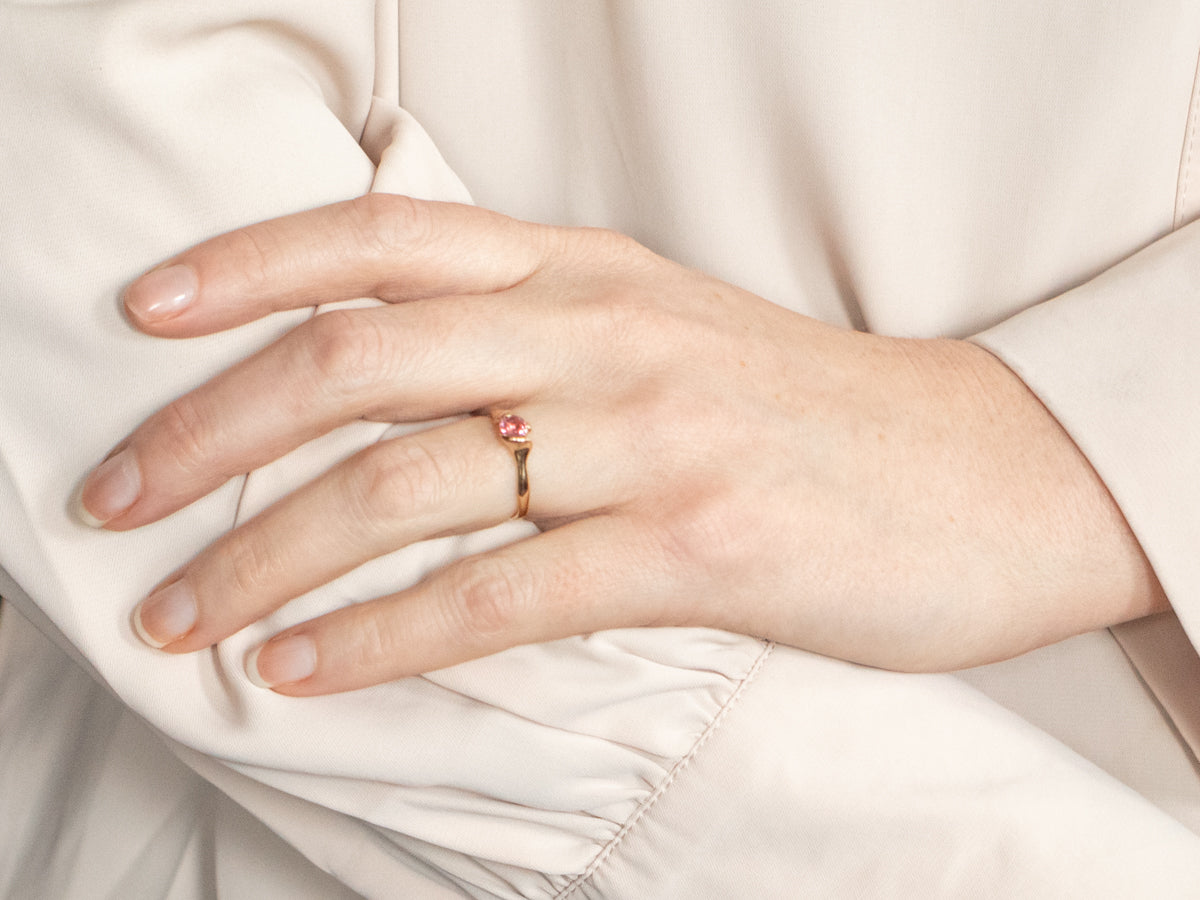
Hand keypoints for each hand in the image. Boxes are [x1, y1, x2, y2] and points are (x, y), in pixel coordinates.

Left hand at [79, 196, 1165, 693]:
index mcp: (589, 268)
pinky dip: (384, 639)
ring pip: (404, 487)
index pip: (379, 239)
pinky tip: (307, 671)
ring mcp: (649, 435)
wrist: (985, 469)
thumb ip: (541, 334)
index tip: (147, 317)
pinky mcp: (696, 543)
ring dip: (268, 557)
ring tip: (180, 614)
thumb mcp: (664, 330)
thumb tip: (400, 388)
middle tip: (116, 497)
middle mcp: (603, 333)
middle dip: (210, 431)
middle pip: (355, 361)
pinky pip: (499, 595)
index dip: (246, 266)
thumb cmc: (810, 410)